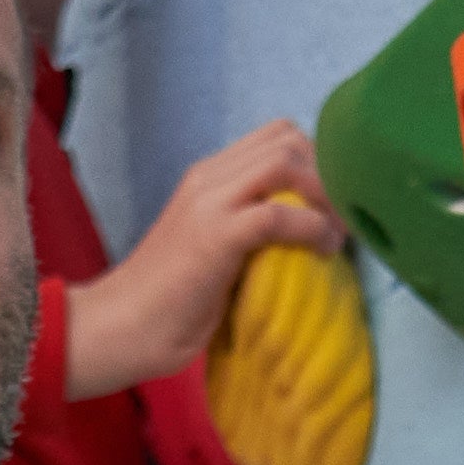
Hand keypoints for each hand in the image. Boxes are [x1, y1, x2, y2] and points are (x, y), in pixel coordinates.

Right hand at [59, 118, 344, 402]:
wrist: (119, 328)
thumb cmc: (169, 304)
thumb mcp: (216, 250)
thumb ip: (249, 228)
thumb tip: (305, 231)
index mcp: (207, 177)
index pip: (274, 137)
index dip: (316, 161)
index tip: (336, 200)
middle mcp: (207, 177)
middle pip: (286, 137)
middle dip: (327, 170)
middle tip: (344, 213)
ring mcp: (208, 202)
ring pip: (284, 161)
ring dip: (324, 193)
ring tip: (337, 230)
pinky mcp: (214, 235)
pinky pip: (277, 213)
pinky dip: (313, 228)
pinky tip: (324, 250)